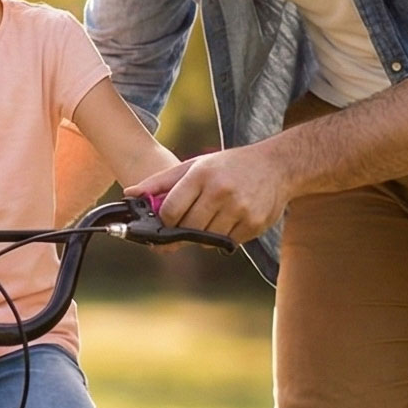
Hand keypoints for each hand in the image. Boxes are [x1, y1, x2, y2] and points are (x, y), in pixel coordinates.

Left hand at [129, 142, 294, 241]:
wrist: (277, 165)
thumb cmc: (229, 166)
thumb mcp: (194, 165)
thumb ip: (160, 181)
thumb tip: (129, 194)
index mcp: (201, 175)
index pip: (170, 211)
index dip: (165, 220)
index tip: (168, 220)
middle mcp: (221, 192)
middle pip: (187, 228)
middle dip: (183, 230)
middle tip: (188, 222)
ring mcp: (239, 209)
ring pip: (207, 240)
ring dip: (203, 235)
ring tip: (211, 217)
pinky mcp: (254, 224)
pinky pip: (227, 243)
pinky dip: (223, 238)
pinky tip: (229, 220)